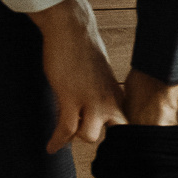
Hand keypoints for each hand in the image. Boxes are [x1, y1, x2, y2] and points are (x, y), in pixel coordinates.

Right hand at [29, 0, 125, 151]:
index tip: (109, 145)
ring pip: (89, 136)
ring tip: (63, 137)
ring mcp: (92, 101)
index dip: (118, 136)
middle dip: (99, 135)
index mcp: (117, 94)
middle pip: (113, 135)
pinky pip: (66, 130)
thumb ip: (102, 93)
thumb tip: (95, 109)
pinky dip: (57, 141)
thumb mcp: (101, 75)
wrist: (72, 30)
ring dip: (75, 136)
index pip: (126, 125)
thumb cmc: (83, 49)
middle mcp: (109, 100)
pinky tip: (51, 147)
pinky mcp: (71, 99)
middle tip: (82, 136)